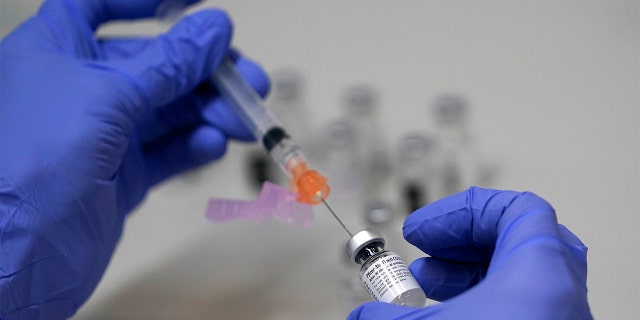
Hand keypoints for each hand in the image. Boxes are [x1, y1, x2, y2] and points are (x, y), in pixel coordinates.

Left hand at [0, 0, 267, 317]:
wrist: (16, 258)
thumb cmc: (30, 163)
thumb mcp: (107, 95)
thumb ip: (168, 63)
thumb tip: (214, 30)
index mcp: (57, 51)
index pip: (100, 6)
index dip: (147, 1)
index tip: (196, 3)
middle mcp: (81, 89)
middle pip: (155, 64)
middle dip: (205, 71)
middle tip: (249, 81)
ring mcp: (103, 135)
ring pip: (170, 111)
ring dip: (211, 111)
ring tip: (244, 119)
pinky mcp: (122, 176)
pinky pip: (168, 152)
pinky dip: (194, 146)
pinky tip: (212, 144)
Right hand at [348, 187, 591, 319]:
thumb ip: (386, 315)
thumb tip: (362, 318)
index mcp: (541, 277)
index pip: (517, 211)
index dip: (463, 211)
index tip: (425, 227)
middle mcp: (559, 301)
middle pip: (518, 242)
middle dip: (461, 242)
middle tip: (424, 249)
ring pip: (519, 279)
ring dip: (466, 274)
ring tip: (424, 286)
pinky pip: (519, 309)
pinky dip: (480, 303)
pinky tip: (446, 318)